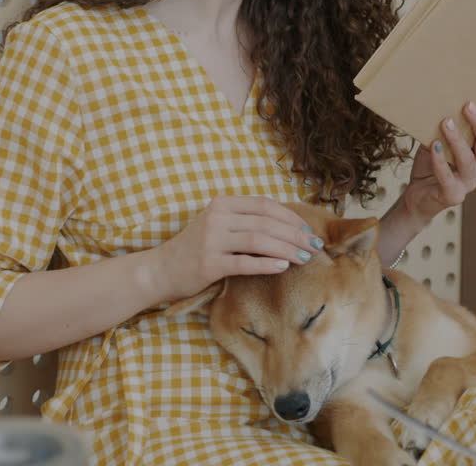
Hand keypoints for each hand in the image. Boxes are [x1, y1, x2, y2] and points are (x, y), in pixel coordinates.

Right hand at [154, 196, 323, 300]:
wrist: (160, 270)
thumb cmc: (196, 249)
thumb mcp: (218, 226)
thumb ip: (246, 222)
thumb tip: (289, 228)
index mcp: (222, 204)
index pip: (265, 205)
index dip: (291, 217)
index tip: (309, 231)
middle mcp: (217, 217)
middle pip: (266, 222)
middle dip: (295, 235)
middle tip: (315, 247)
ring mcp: (211, 240)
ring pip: (259, 241)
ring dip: (287, 249)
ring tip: (305, 258)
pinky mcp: (208, 263)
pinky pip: (244, 263)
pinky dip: (267, 264)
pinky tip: (283, 267)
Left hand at [403, 91, 475, 220]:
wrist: (417, 199)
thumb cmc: (429, 165)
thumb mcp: (436, 140)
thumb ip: (444, 125)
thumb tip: (442, 96)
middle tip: (469, 104)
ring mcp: (467, 182)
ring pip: (467, 160)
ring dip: (457, 140)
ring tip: (446, 122)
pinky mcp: (453, 195)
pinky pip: (447, 177)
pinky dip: (439, 161)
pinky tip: (433, 146)